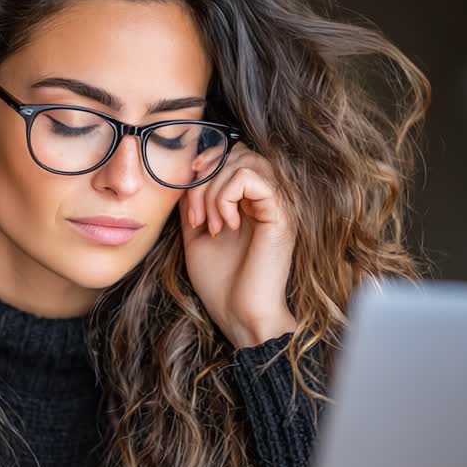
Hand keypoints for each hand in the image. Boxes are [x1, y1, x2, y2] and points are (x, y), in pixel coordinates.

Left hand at [180, 143, 297, 348]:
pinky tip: (226, 225)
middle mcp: (267, 196)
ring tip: (209, 224)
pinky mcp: (281, 213)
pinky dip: (227, 196)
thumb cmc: (220, 281)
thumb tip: (186, 172)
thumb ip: (194, 201)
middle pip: (235, 151)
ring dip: (212, 190)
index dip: (204, 165)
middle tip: (195, 217)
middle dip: (203, 178)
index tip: (187, 200)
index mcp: (250, 199)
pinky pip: (250, 178)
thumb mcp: (196, 232)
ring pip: (242, 160)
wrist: (237, 314)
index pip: (230, 153)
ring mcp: (277, 203)